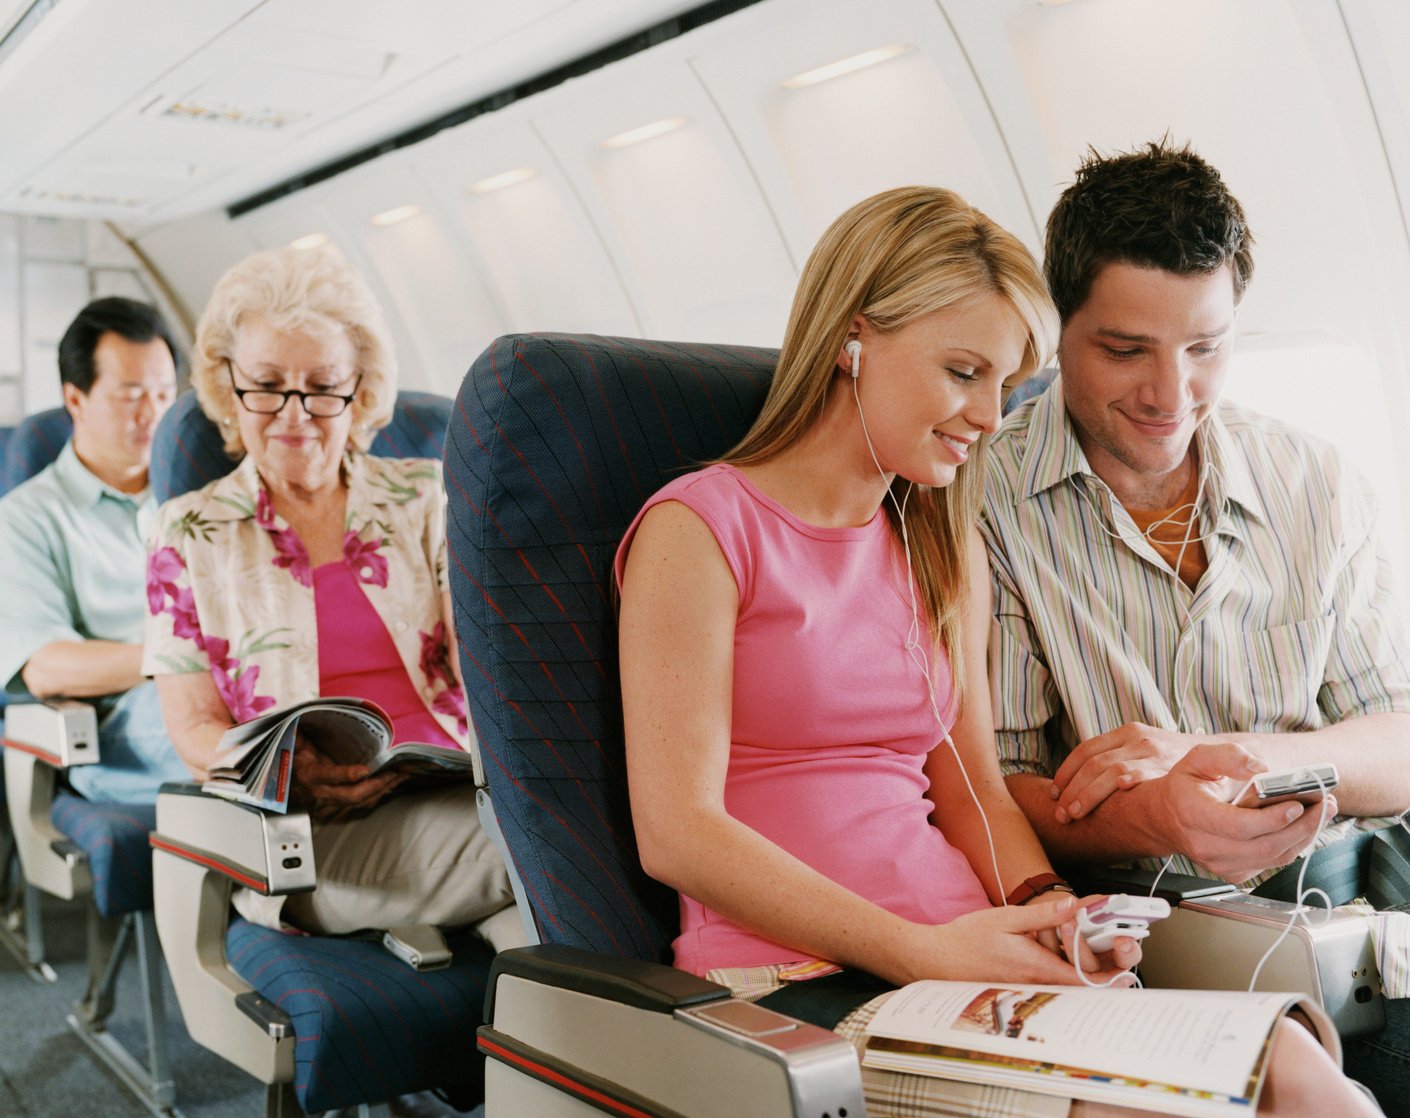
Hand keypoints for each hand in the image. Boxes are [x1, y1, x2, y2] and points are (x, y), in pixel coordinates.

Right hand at [291, 745, 405, 819]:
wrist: (289, 772)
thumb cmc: (294, 752)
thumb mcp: (293, 740)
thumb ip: (298, 734)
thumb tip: (299, 724)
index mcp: (307, 774)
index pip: (327, 776)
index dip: (345, 775)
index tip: (364, 770)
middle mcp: (319, 791)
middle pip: (349, 795)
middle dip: (373, 786)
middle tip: (391, 774)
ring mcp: (330, 799)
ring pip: (359, 800)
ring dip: (380, 790)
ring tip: (399, 777)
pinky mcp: (340, 800)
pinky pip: (362, 800)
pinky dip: (378, 792)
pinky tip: (392, 783)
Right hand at [896, 895, 1136, 987]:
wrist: (936, 960)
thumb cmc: (965, 941)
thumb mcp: (1005, 918)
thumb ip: (1043, 915)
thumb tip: (1074, 907)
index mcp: (1039, 968)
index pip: (1091, 980)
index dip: (1115, 972)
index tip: (1126, 955)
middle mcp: (1040, 985)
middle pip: (1089, 985)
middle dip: (1106, 963)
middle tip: (1112, 938)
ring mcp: (1032, 990)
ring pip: (1074, 984)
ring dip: (1088, 964)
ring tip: (1086, 936)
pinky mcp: (1025, 988)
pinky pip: (1057, 983)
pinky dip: (1068, 967)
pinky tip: (1062, 947)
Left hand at [1051, 722, 1205, 821]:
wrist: (1222, 757)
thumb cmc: (1174, 760)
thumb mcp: (1145, 749)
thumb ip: (1118, 758)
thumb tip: (1079, 785)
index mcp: (1126, 732)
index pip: (1085, 750)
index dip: (1066, 773)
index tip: (1054, 793)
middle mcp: (1137, 739)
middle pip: (1092, 763)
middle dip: (1071, 790)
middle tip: (1060, 813)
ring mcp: (1153, 753)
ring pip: (1109, 771)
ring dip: (1087, 795)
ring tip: (1074, 814)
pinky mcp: (1167, 767)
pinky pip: (1139, 775)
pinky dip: (1124, 783)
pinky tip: (1113, 796)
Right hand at [1150, 743, 1332, 882]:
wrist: (1164, 819)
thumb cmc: (1184, 787)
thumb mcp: (1197, 759)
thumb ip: (1227, 756)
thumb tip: (1260, 768)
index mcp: (1194, 815)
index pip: (1240, 826)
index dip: (1274, 818)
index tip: (1298, 803)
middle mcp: (1206, 846)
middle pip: (1265, 846)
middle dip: (1303, 826)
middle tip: (1325, 804)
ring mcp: (1220, 864)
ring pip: (1273, 858)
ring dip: (1304, 836)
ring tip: (1322, 811)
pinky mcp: (1233, 873)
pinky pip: (1271, 863)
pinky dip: (1292, 845)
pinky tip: (1302, 826)